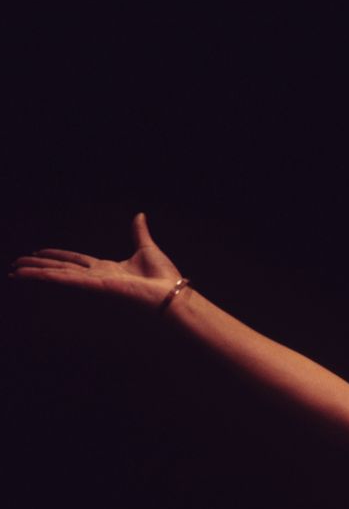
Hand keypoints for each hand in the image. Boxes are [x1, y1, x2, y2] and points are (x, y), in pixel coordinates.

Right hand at [12, 213, 181, 308]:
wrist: (172, 292)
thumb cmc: (164, 277)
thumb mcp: (147, 248)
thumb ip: (139, 233)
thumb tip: (140, 216)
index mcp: (108, 269)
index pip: (76, 260)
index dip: (57, 255)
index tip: (40, 252)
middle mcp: (98, 276)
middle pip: (62, 268)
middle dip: (40, 265)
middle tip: (18, 264)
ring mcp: (95, 282)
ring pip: (58, 275)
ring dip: (36, 272)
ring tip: (15, 271)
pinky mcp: (95, 286)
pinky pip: (66, 280)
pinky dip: (46, 277)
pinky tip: (28, 275)